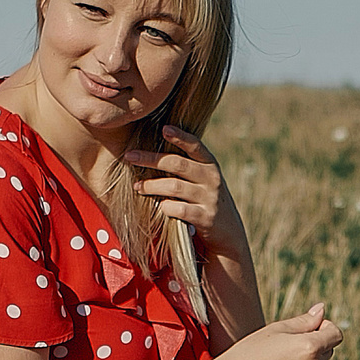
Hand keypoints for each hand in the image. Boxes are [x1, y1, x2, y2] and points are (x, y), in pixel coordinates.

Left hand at [125, 125, 245, 249]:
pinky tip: (158, 207)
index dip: (180, 136)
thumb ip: (186, 167)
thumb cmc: (205, 200)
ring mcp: (209, 198)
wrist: (229, 231)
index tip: (164, 128)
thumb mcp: (203, 180)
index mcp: (210, 165)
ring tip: (137, 186)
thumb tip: (150, 152)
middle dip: (151, 159)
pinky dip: (165, 207)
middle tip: (130, 156)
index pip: (195, 146)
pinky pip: (179, 210)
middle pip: (177, 164)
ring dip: (151, 185)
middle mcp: (211, 179)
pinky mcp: (205, 218)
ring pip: (174, 187)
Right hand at [218, 303, 341, 359]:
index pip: (335, 335)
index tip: (312, 329)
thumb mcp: (276, 330)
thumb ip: (304, 321)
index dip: (326, 328)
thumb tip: (322, 310)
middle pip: (328, 352)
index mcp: (309, 347)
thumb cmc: (251, 351)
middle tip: (287, 347)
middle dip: (315, 346)